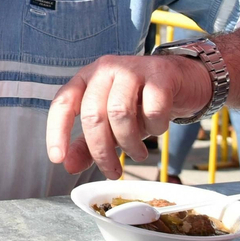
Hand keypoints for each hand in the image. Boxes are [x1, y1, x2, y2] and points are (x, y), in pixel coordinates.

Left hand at [45, 53, 211, 178]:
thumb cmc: (140, 103)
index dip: (57, 131)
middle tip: (112, 172)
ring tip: (137, 154)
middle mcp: (106, 69)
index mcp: (87, 78)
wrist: (182, 79)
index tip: (57, 158)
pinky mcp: (160, 74)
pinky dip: (154, 128)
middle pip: (93, 114)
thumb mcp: (110, 124)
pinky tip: (157, 130)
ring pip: (120, 113)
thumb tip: (68, 165)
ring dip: (128, 143)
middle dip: (101, 150)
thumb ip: (87, 143)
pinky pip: (152, 108)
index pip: (63, 103)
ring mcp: (133, 68)